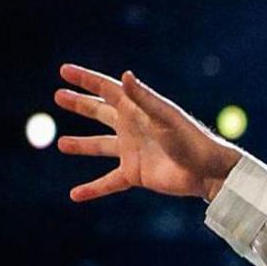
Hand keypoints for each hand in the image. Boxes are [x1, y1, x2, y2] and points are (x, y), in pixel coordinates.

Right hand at [54, 64, 239, 203]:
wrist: (208, 172)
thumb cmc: (191, 140)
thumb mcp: (166, 117)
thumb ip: (144, 98)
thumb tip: (125, 75)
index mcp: (137, 109)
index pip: (106, 89)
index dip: (85, 79)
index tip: (63, 70)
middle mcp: (131, 127)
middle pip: (99, 112)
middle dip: (79, 103)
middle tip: (58, 95)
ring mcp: (131, 151)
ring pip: (99, 146)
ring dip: (80, 145)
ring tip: (61, 144)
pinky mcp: (134, 174)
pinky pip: (108, 182)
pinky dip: (92, 189)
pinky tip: (75, 195)